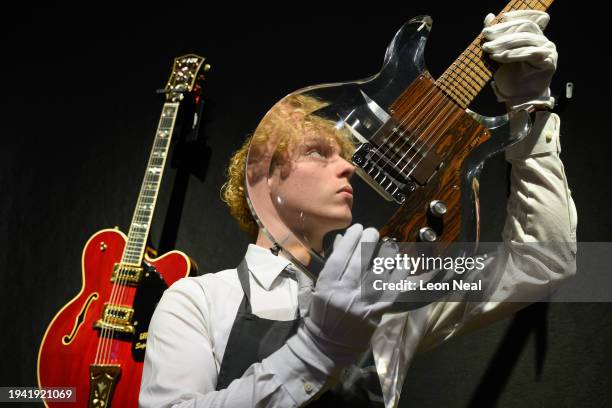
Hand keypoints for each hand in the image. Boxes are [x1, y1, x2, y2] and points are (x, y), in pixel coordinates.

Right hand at [286, 224, 400, 371]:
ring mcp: (363, 303)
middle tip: (373, 231)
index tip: (357, 228)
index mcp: (328, 286)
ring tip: (387, 245)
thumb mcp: (320, 287)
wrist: (329, 343)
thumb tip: (343, 239)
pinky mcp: (378, 311)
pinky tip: (401, 262)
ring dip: (385, 254)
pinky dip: (399, 273)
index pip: (340, 257)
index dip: (350, 239)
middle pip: (360, 261)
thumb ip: (332, 263)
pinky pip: (393, 289)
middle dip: (368, 241)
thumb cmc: (322, 312)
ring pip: (379, 272)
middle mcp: (345, 293)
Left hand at [482, 10, 556, 110]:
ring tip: (488, 49)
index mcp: (535, 37)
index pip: (530, 19)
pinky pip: (530, 53)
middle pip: (525, 28)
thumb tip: (489, 16)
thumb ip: (496, 36)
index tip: (502, 18)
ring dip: (504, 43)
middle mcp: (544, 41)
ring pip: (526, 40)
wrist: (517, 98)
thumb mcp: (499, 53)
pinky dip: (512, 54)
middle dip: (503, 31)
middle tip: (486, 36)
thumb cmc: (510, 76)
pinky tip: (498, 57)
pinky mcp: (548, 62)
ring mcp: (548, 51)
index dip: (518, 15)